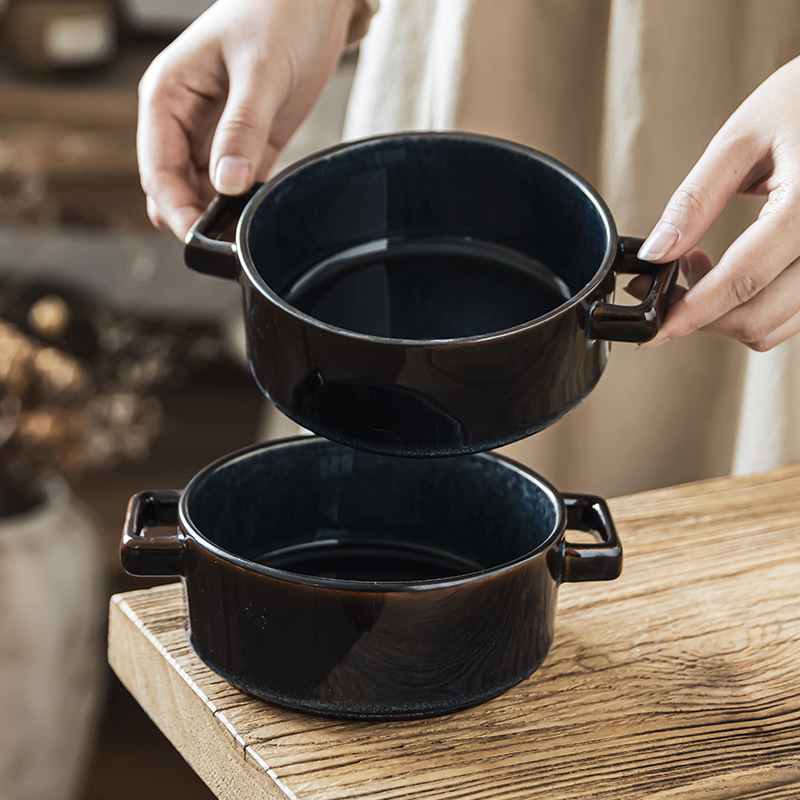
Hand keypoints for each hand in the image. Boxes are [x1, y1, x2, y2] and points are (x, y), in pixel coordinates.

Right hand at [138, 0, 356, 238]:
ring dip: (219, 216)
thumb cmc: (278, 13)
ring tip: (244, 232)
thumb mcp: (259, 71)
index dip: (172, 207)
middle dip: (193, 217)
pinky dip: (244, 205)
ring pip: (204, 193)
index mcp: (168, 96)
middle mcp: (185, 120)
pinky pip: (238, 187)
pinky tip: (258, 216)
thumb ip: (241, 129)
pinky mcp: (249, 145)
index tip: (195, 236)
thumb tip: (226, 184)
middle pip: (176, 188)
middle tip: (224, 242)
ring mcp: (216, 136)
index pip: (155, 167)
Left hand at [629, 55, 799, 351]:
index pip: (740, 282)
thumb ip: (695, 201)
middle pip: (760, 319)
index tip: (651, 328)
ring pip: (780, 324)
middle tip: (667, 281)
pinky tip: (738, 268)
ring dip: (730, 313)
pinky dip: (760, 303)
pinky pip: (798, 309)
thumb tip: (655, 253)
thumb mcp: (742, 138)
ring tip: (699, 264)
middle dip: (703, 317)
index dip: (688, 313)